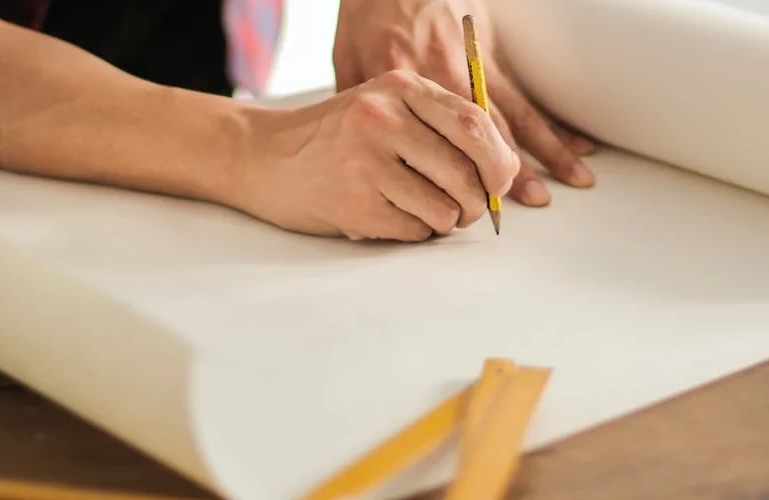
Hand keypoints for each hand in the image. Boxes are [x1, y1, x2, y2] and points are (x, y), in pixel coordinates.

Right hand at [227, 70, 519, 241]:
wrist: (262, 155)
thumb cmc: (338, 137)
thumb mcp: (386, 107)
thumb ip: (441, 126)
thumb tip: (506, 172)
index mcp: (400, 87)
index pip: (476, 124)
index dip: (500, 161)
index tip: (500, 182)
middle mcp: (383, 119)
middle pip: (467, 172)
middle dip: (479, 201)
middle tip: (468, 209)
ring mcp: (366, 162)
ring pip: (446, 208)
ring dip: (445, 221)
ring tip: (421, 210)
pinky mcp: (355, 203)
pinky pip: (416, 230)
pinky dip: (416, 232)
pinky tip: (392, 216)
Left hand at [333, 0, 595, 206]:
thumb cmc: (367, 12)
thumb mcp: (347, 58)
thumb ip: (356, 107)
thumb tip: (358, 155)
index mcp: (406, 84)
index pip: (436, 139)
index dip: (457, 175)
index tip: (471, 204)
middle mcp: (445, 77)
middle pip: (484, 133)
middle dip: (511, 170)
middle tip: (535, 202)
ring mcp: (473, 66)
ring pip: (515, 115)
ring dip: (547, 149)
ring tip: (574, 180)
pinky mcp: (489, 55)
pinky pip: (524, 95)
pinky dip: (553, 121)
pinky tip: (576, 143)